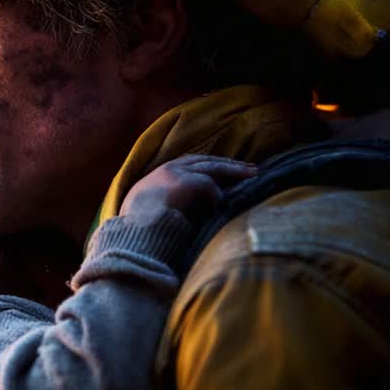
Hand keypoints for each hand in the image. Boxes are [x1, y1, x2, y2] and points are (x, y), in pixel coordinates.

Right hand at [120, 154, 256, 224]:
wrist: (136, 228)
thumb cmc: (138, 225)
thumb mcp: (147, 209)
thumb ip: (164, 203)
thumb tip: (181, 211)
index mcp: (158, 174)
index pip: (189, 162)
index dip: (208, 165)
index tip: (222, 168)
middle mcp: (169, 168)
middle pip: (205, 160)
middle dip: (227, 163)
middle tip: (248, 167)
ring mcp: (178, 172)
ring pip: (213, 167)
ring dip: (235, 170)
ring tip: (253, 173)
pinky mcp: (187, 181)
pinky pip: (211, 186)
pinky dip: (221, 193)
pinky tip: (229, 200)